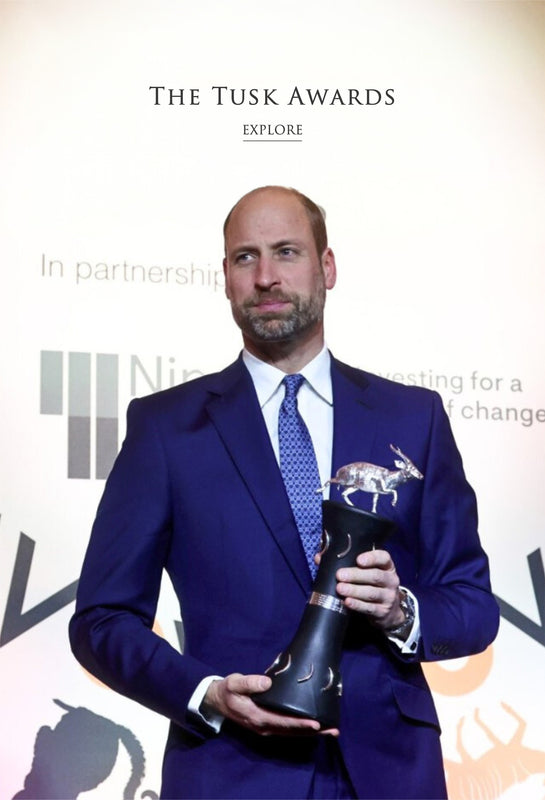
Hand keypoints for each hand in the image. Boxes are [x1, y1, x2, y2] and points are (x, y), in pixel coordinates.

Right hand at [203, 673, 338, 736]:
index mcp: (258, 717)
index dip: (300, 724)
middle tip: (334, 730)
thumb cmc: (227, 690)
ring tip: (330, 730)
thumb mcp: (234, 683)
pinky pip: (288, 730)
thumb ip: (250, 682)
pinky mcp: (268, 725)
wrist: (217, 701)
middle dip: (313, 732)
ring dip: (311, 733)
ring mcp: (266, 728)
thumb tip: (268, 682)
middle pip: (293, 732)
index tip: (316, 723)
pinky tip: (312, 727)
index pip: (284, 723)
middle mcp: (265, 727)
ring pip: (292, 733)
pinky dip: (301, 730)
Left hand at [334, 549, 404, 630]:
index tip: (358, 560)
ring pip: (372, 593)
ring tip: (340, 588)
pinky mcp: (383, 611)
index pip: (384, 558)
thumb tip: (319, 557)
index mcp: (387, 566)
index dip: (372, 557)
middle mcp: (391, 580)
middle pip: (375, 576)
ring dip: (354, 590)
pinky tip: (347, 602)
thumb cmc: (371, 585)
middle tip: (339, 575)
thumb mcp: (364, 573)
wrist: (389, 612)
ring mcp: (389, 597)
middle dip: (356, 575)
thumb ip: (344, 563)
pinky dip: (357, 605)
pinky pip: (369, 608)